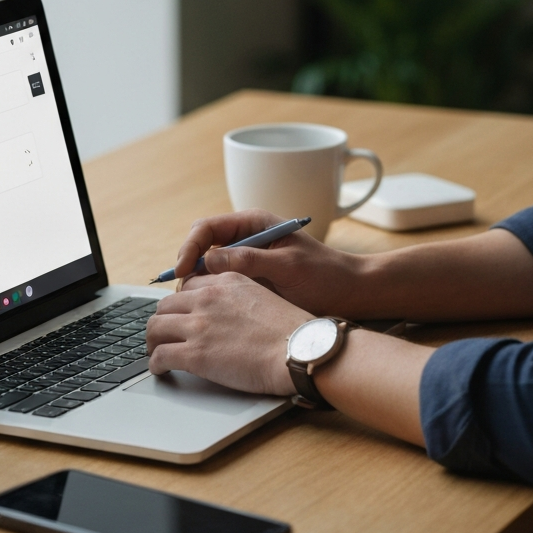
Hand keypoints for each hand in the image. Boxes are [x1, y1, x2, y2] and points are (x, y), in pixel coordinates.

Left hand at [146, 272, 309, 393]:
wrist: (297, 349)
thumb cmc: (289, 330)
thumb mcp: (263, 295)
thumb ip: (239, 297)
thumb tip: (228, 312)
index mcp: (226, 280)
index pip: (188, 284)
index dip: (181, 302)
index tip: (181, 315)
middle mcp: (208, 298)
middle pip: (166, 304)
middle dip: (162, 320)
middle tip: (164, 335)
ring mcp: (199, 325)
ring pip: (155, 327)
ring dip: (152, 341)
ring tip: (156, 351)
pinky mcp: (195, 354)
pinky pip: (160, 356)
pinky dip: (155, 364)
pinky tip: (161, 370)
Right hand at [172, 210, 366, 315]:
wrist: (351, 293)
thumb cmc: (326, 275)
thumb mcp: (288, 267)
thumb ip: (250, 260)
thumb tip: (210, 259)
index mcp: (255, 223)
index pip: (208, 228)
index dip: (190, 247)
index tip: (181, 271)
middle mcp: (248, 237)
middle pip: (203, 245)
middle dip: (188, 265)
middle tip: (182, 291)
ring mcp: (248, 258)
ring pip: (209, 265)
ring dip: (197, 281)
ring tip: (191, 303)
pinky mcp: (252, 278)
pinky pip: (222, 282)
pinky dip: (211, 293)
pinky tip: (208, 309)